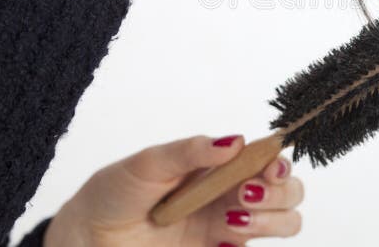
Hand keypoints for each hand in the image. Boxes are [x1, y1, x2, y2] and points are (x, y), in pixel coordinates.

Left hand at [44, 135, 303, 246]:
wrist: (88, 238)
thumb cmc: (116, 192)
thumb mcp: (150, 163)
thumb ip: (191, 151)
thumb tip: (235, 141)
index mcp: (223, 165)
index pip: (270, 158)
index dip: (281, 161)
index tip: (269, 167)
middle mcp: (233, 194)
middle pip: (290, 192)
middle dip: (281, 192)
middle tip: (245, 194)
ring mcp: (229, 227)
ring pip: (286, 223)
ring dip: (271, 221)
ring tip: (231, 222)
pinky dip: (247, 244)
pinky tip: (219, 241)